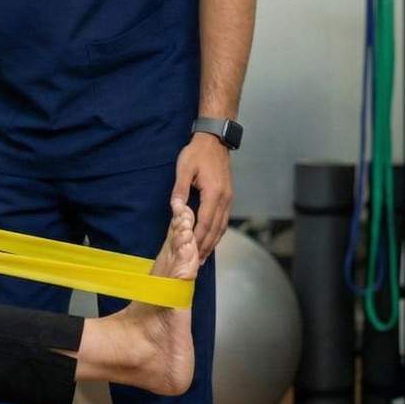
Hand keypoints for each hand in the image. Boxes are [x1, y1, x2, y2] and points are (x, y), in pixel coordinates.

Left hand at [171, 133, 233, 258]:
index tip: (190, 251)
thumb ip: (180, 189)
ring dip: (213, 242)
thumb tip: (176, 208)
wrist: (214, 141)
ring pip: (222, 226)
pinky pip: (224, 219)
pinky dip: (218, 232)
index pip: (205, 223)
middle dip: (206, 246)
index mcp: (214, 194)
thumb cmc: (197, 153)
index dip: (198, 239)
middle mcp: (225, 199)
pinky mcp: (228, 197)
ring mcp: (229, 199)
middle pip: (216, 229)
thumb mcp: (184, 168)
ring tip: (204, 255)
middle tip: (197, 262)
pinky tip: (212, 238)